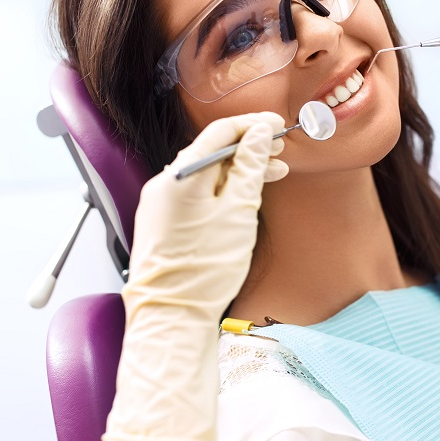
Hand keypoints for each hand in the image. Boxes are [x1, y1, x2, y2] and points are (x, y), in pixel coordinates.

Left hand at [102, 112, 286, 440]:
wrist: (172, 315)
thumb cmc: (204, 269)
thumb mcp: (239, 212)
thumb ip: (250, 168)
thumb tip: (260, 136)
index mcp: (181, 175)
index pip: (220, 132)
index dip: (253, 125)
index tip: (278, 125)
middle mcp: (164, 183)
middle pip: (211, 150)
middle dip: (248, 147)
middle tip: (280, 150)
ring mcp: (160, 203)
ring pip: (205, 173)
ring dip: (238, 170)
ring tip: (270, 174)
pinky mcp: (162, 222)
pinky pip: (194, 193)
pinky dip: (221, 189)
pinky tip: (242, 198)